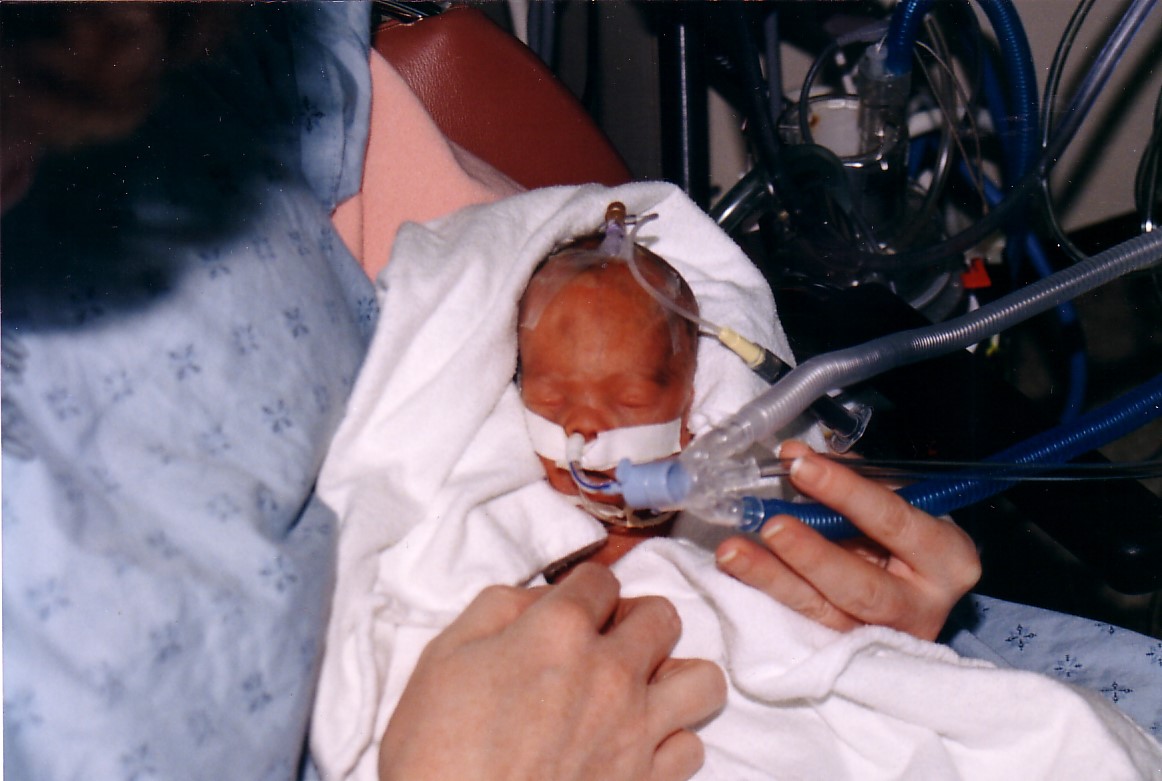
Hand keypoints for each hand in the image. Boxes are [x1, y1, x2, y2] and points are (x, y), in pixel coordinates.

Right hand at [378, 562, 726, 780]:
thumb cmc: (435, 752)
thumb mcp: (443, 658)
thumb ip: (498, 609)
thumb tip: (539, 598)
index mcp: (558, 631)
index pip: (601, 579)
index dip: (584, 589)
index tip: (571, 608)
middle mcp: (610, 672)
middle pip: (662, 616)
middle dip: (635, 620)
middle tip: (605, 643)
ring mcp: (635, 730)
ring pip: (701, 680)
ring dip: (673, 677)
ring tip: (639, 690)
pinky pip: (691, 747)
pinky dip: (670, 742)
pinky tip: (636, 744)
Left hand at [715, 441, 980, 640]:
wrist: (917, 589)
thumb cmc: (904, 535)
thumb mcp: (892, 500)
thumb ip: (847, 476)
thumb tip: (792, 454)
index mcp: (947, 558)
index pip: (893, 521)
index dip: (845, 492)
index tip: (799, 466)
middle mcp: (922, 607)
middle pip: (861, 586)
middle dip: (812, 554)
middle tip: (770, 525)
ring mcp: (882, 638)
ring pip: (824, 612)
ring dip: (773, 579)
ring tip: (733, 551)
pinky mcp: (848, 654)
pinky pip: (803, 625)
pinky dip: (768, 596)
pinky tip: (738, 573)